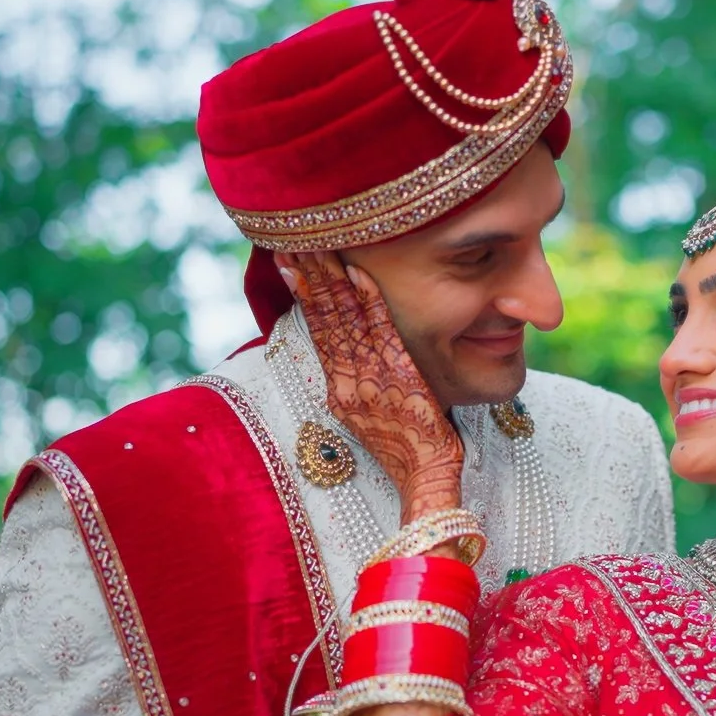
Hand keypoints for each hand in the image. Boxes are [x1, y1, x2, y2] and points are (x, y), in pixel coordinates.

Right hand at [277, 251, 463, 522]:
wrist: (426, 479)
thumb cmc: (407, 450)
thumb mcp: (369, 416)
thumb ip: (357, 384)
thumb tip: (349, 354)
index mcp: (339, 391)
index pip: (318, 331)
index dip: (303, 293)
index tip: (289, 259)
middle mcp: (347, 383)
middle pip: (324, 319)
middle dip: (310, 274)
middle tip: (295, 236)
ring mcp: (370, 380)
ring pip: (346, 320)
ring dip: (332, 278)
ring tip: (319, 244)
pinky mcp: (398, 379)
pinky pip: (381, 332)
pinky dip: (369, 302)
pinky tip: (361, 274)